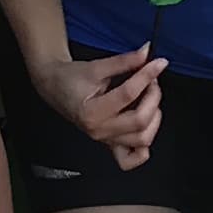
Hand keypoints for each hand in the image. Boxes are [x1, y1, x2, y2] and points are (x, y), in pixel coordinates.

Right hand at [38, 45, 164, 168]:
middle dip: (153, 97)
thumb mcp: (96, 67)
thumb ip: (124, 61)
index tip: (157, 63)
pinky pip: (131, 159)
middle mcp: (98, 131)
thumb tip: (146, 54)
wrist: (54, 87)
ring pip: (142, 140)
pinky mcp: (110, 143)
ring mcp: (105, 140)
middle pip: (140, 120)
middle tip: (152, 81)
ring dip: (154, 118)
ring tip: (149, 99)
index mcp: (91, 112)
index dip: (147, 76)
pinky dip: (143, 149)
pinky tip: (146, 128)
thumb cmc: (70, 78)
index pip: (128, 94)